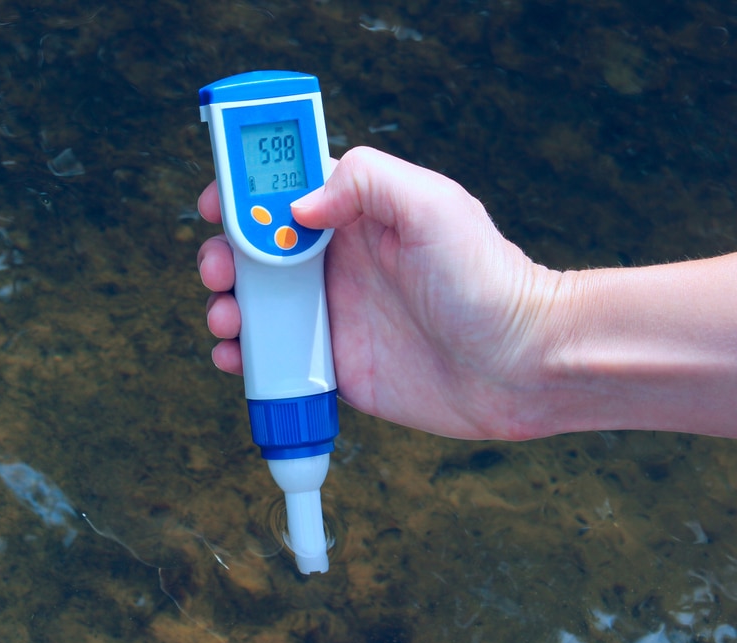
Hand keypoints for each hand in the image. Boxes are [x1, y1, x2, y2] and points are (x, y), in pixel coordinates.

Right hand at [197, 147, 561, 439]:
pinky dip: (244, 357)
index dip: (242, 191)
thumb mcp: (433, 204)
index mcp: (354, 218)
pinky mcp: (331, 367)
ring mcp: (330, 316)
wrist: (518, 364)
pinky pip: (272, 359)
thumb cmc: (487, 278)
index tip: (217, 202)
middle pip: (254, 251)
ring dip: (225, 305)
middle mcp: (335, 264)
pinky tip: (239, 357)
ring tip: (228, 318)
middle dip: (222, 253)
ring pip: (254, 305)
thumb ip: (366, 181)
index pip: (284, 191)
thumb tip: (300, 206)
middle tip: (222, 269)